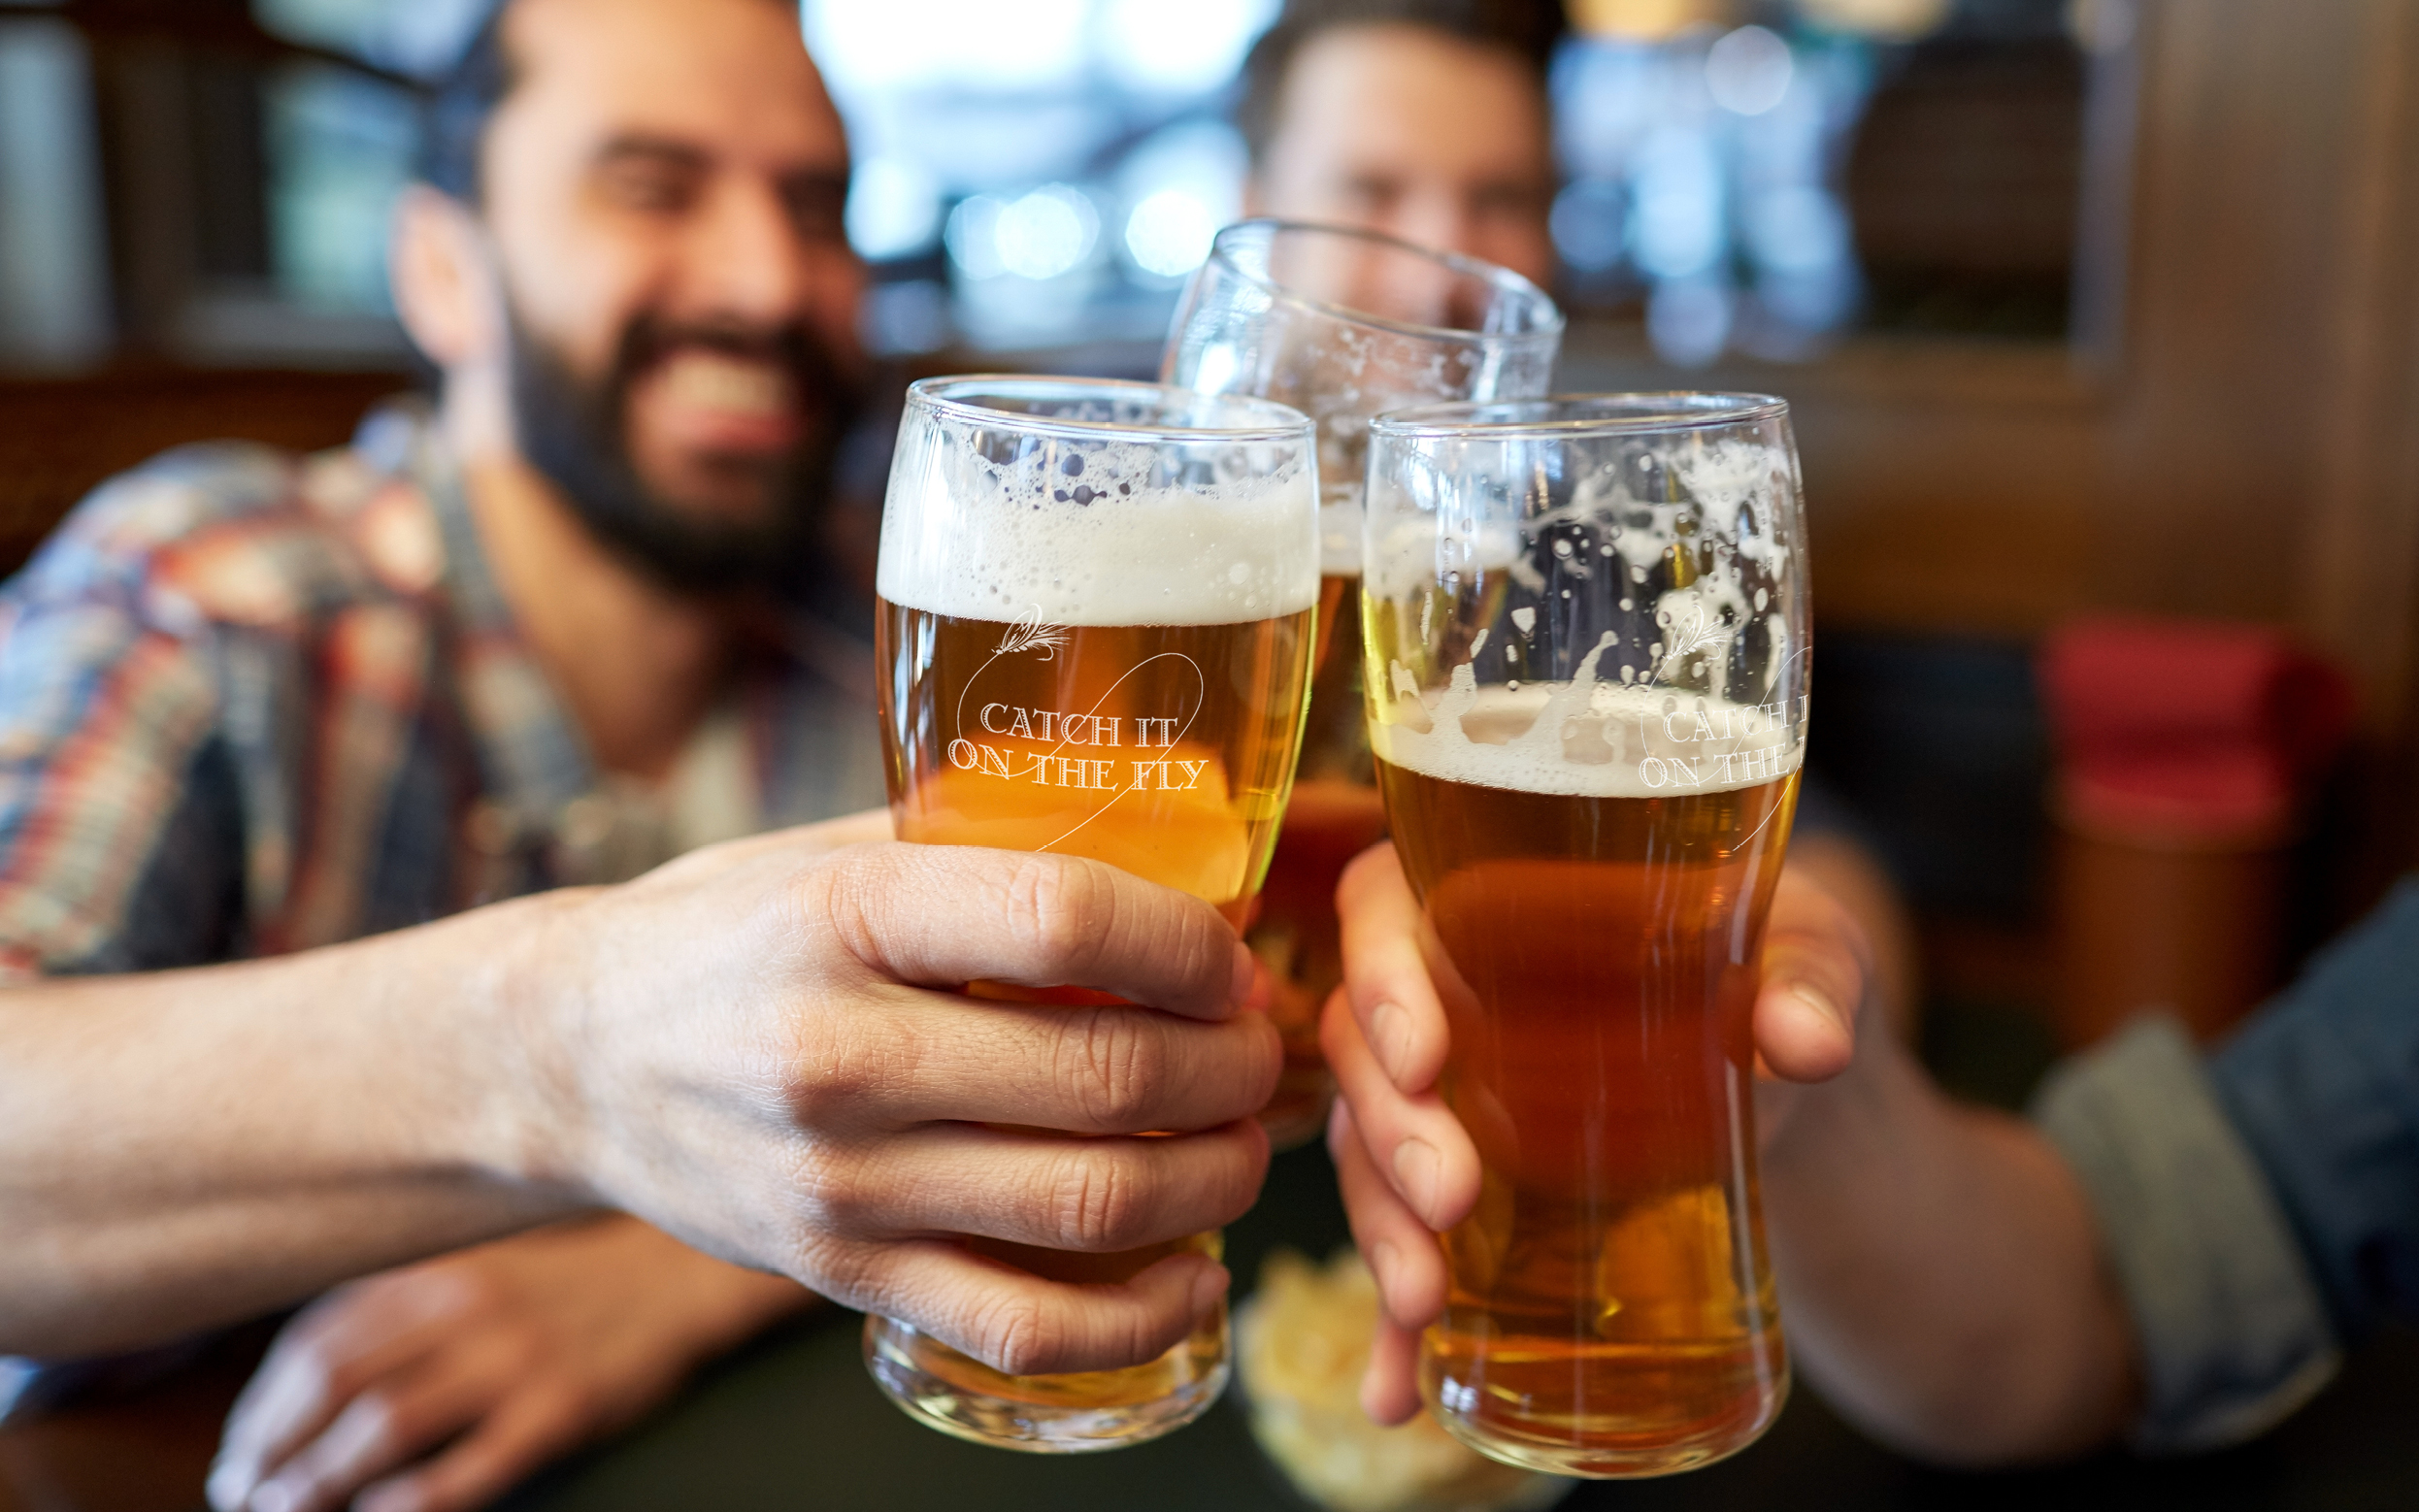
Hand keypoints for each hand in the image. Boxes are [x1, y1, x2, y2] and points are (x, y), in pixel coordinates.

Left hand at [206, 1217, 804, 1511]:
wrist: (677, 1279)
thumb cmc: (564, 1285)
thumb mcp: (476, 1270)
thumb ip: (398, 1305)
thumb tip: (298, 1379)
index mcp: (437, 1269)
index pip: (316, 1340)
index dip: (260, 1405)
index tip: (239, 1451)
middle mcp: (466, 1304)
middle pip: (333, 1382)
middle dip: (272, 1449)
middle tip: (243, 1494)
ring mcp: (515, 1356)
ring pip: (386, 1425)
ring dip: (319, 1481)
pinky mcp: (562, 1407)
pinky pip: (470, 1465)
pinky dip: (411, 1502)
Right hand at [506, 819, 1282, 1379]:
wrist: (565, 1061)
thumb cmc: (720, 937)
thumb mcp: (825, 853)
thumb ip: (974, 848)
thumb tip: (1166, 847)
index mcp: (844, 918)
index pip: (1064, 919)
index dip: (1188, 942)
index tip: (1233, 956)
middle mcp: (840, 1057)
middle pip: (1104, 1073)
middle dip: (1229, 1065)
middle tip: (1263, 1049)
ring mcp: (842, 1184)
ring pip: (1090, 1202)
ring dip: (1213, 1178)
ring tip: (1245, 1142)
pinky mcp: (843, 1277)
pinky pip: (1025, 1324)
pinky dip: (1140, 1315)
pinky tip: (1195, 1275)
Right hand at [1321, 843, 1867, 1423]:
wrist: (1792, 1078)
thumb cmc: (1778, 970)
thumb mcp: (1811, 952)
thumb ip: (1813, 980)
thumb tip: (1806, 1040)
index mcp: (1493, 892)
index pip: (1383, 903)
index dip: (1380, 974)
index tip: (1426, 1055)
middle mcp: (1444, 990)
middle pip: (1364, 1044)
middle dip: (1389, 1129)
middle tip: (1453, 1194)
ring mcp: (1445, 1098)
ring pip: (1366, 1150)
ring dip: (1380, 1227)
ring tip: (1424, 1298)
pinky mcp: (1465, 1192)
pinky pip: (1407, 1247)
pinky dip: (1395, 1326)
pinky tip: (1398, 1388)